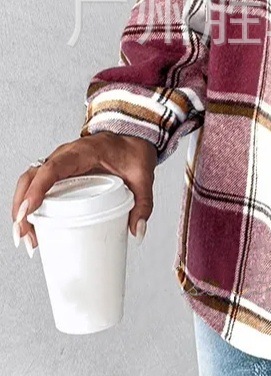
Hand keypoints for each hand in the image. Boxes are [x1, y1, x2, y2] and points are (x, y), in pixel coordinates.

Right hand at [11, 133, 157, 254]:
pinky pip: (37, 185)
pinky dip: (29, 205)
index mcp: (82, 152)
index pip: (53, 168)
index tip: (29, 211)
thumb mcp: (143, 176)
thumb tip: (138, 231)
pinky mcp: (60, 173)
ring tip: (28, 238)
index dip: (37, 189)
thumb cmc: (133, 151)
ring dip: (22, 209)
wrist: (133, 137)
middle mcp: (65, 155)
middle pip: (31, 177)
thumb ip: (144, 203)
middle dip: (22, 207)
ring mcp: (60, 163)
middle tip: (25, 235)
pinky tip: (33, 228)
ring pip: (29, 182)